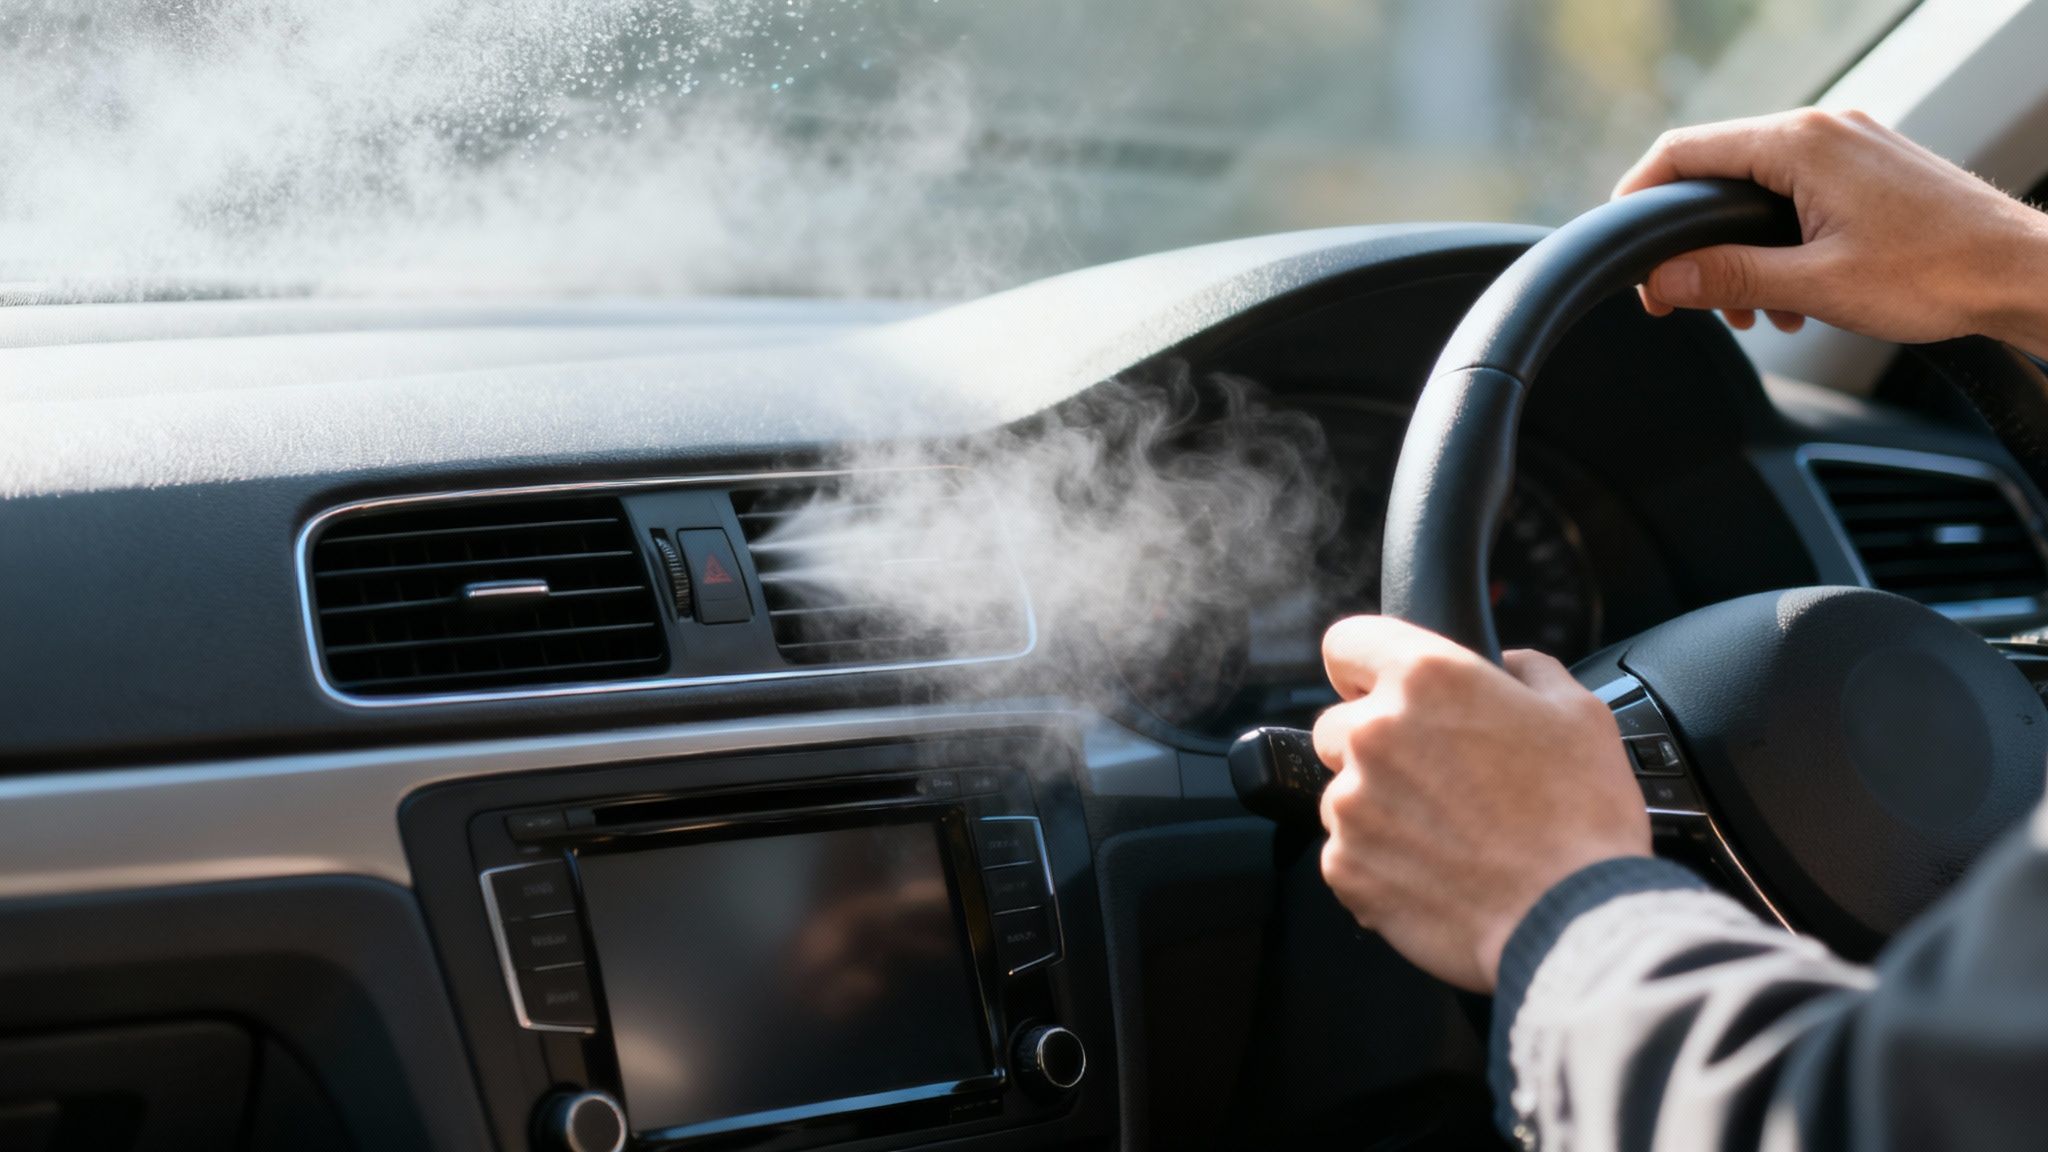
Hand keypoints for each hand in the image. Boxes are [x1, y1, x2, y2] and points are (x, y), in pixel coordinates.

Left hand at [1313, 617, 1648, 991]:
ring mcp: (1351, 803)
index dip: (1363, 665)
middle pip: (1339, 724)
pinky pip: (1347, 851)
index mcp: (1426, 680)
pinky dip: (1380, 861)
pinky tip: (1438, 871)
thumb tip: (1506, 664)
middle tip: (1439, 777)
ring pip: (1344, 791)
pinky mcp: (1344, 866)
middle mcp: (1374, 733)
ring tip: (1449, 834)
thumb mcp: (1579, 713)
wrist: (1574, 920)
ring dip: (1380, 805)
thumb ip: (1528, 670)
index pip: (1346, 643)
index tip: (1379, 687)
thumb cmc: (1582, 818)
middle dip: (1378, 744)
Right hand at [1615, 108, 2047, 356]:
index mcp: (1799, 144)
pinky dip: (1779, 242)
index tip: (1626, 250)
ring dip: (1741, 251)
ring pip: (1757, 191)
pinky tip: (1798, 294)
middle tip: (1688, 301)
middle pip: (1717, 173)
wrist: (2021, 274)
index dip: (1638, 199)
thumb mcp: (1815, 285)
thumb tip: (1662, 280)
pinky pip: (1797, 195)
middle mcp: (1822, 130)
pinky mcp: (1869, 168)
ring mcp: (1849, 145)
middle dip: (1696, 242)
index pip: (1683, 152)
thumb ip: (1728, 277)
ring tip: (1759, 310)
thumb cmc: (1936, 274)